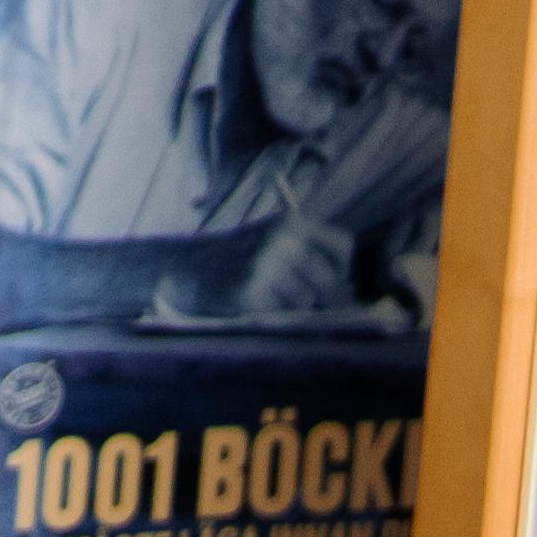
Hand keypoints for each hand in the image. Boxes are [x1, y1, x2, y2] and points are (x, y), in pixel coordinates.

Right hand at [208, 201, 377, 325]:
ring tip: (268, 295)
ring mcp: (267, 267)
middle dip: (325, 297)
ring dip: (294, 306)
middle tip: (304, 301)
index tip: (332, 280)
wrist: (185, 267)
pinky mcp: (252, 295)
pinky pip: (283, 315)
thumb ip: (311, 254)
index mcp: (293, 221)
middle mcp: (283, 240)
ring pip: (307, 301)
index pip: (343, 246)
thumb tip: (351, 292)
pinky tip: (254, 303)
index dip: (341, 268)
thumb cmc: (239, 257)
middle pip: (331, 280)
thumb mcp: (275, 237)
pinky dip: (273, 315)